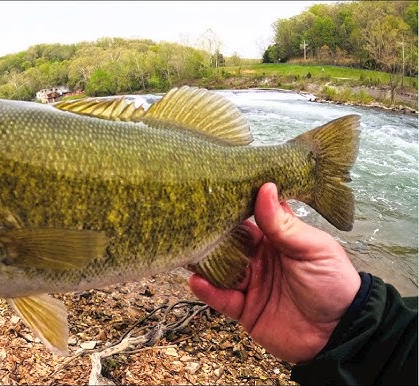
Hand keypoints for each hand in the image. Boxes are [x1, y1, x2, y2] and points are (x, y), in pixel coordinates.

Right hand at [190, 182, 360, 362]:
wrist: (340, 334)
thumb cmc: (334, 285)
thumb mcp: (313, 249)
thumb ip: (284, 225)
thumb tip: (265, 188)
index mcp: (277, 240)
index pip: (249, 218)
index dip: (232, 207)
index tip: (212, 192)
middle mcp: (259, 259)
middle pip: (228, 243)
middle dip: (211, 234)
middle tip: (190, 223)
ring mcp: (251, 284)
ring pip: (220, 269)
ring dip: (204, 262)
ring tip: (188, 251)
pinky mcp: (244, 309)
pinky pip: (221, 298)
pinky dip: (208, 290)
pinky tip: (198, 280)